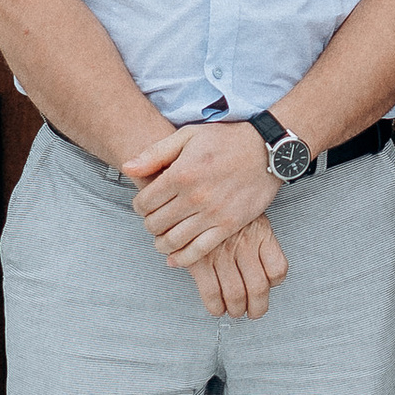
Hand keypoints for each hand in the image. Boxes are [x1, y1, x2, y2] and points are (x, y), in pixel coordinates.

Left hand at [125, 119, 274, 261]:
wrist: (266, 149)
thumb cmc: (226, 140)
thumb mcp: (187, 136)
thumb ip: (155, 154)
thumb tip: (128, 168)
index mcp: (180, 174)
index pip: (144, 203)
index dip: (139, 206)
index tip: (146, 205)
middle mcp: (194, 197)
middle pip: (155, 224)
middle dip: (150, 224)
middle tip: (155, 220)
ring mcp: (212, 214)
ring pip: (173, 241)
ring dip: (161, 243)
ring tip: (163, 238)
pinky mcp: (229, 225)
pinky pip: (199, 250)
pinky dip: (182, 259)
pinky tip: (175, 258)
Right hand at [185, 214, 289, 319]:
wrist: (198, 191)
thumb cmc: (226, 204)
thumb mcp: (252, 212)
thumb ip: (262, 239)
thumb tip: (272, 273)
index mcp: (261, 234)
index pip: (277, 270)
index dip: (274, 284)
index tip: (268, 288)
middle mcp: (244, 246)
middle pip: (258, 288)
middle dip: (257, 307)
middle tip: (253, 312)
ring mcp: (221, 254)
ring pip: (236, 294)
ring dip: (237, 310)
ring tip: (234, 311)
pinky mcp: (199, 260)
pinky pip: (211, 292)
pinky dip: (216, 306)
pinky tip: (217, 308)